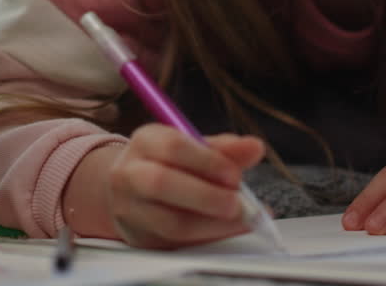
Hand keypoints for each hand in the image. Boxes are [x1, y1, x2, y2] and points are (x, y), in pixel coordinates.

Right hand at [66, 124, 264, 248]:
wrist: (130, 191)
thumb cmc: (167, 165)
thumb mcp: (192, 147)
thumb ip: (224, 149)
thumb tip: (254, 147)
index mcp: (146, 141)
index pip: (173, 146)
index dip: (207, 162)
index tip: (235, 174)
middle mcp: (130, 172)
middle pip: (161, 183)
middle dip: (206, 196)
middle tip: (237, 203)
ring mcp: (130, 208)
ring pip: (168, 221)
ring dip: (211, 224)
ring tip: (239, 219)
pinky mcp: (139, 238)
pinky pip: (174, 244)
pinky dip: (206, 238)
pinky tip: (226, 230)